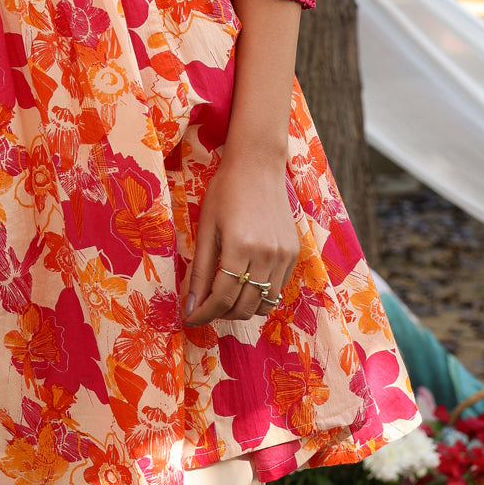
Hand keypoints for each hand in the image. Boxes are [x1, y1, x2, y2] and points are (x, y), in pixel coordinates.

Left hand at [181, 146, 298, 326]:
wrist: (258, 166)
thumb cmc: (225, 192)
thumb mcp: (205, 229)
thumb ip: (199, 271)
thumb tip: (189, 306)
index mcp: (240, 247)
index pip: (222, 297)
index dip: (204, 313)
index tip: (190, 318)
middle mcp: (266, 255)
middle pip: (244, 306)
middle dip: (220, 314)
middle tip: (203, 308)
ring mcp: (284, 256)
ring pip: (264, 304)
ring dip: (241, 308)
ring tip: (223, 298)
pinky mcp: (294, 254)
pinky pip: (277, 289)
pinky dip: (259, 295)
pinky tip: (244, 283)